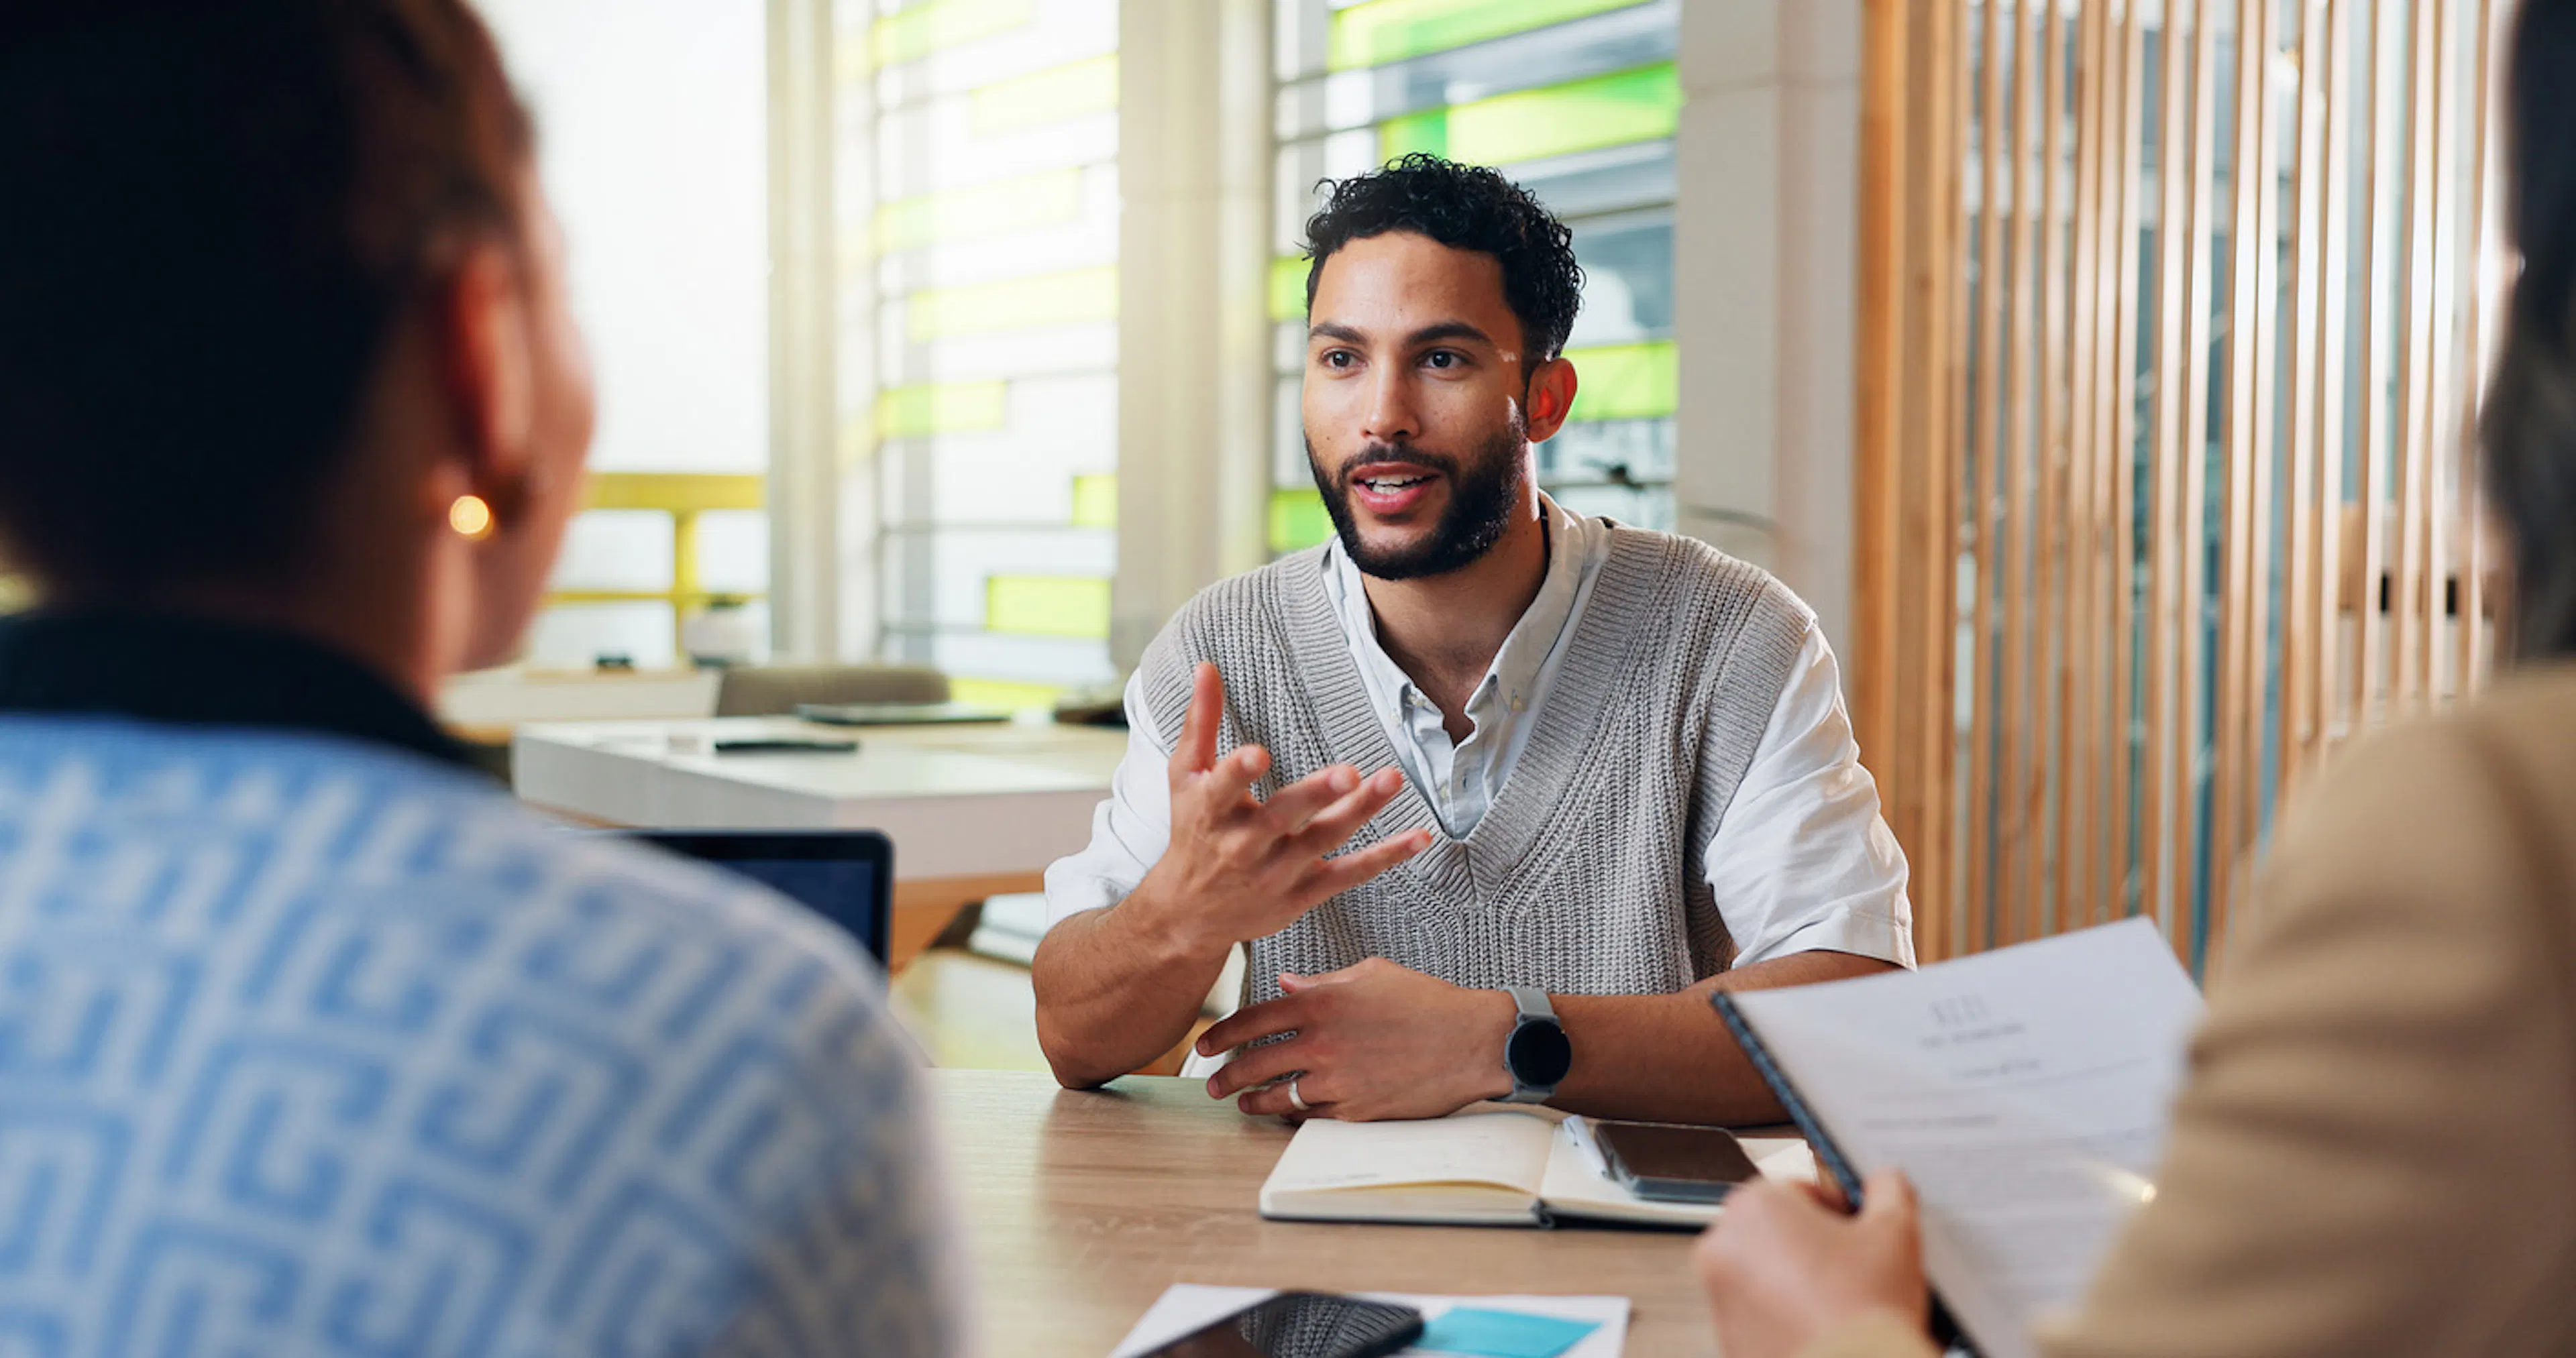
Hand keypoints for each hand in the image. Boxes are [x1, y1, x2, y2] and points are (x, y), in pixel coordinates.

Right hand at [1129, 663, 1430, 952]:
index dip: (1239, 772)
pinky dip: (1386, 856)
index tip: (1257, 754)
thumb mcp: (1185, 778)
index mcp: (1211, 811)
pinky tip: (1420, 836)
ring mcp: (1276, 872)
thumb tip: (1207, 665)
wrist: (1191, 913)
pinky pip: (1350, 874)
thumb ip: (1201, 723)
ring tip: (1392, 779)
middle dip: (1315, 794)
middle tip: (1349, 772)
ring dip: (1360, 811)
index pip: (1223, 789)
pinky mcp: (1303, 893)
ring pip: (1323, 839)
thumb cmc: (1192, 831)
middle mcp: (1243, 845)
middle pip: (1282, 817)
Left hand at [1198, 957, 1517, 1120]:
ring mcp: (1336, 1081)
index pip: (1251, 1020)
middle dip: (1225, 1076)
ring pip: (1275, 1097)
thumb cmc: (1426, 1002)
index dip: (1219, 1034)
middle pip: (1252, 1064)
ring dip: (1252, 1101)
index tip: (1204, 1044)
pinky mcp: (1354, 1113)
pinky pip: (1309, 1118)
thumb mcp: (1371, 975)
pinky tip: (1285, 1112)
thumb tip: (1286, 986)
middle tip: (1213, 1082)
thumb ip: (1322, 983)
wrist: (1471, 1041)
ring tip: (1243, 1102)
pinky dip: (1292, 1116)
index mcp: (1320, 1003)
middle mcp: (1321, 1043)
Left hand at [1693, 1171, 1930, 1357]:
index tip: (1863, 1232)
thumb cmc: (1864, 1312)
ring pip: (1770, 1272)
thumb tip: (1885, 1182)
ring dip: (1803, 1280)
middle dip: (1819, 1244)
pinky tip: (1824, 1326)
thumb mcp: (1896, 1233)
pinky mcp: (1727, 1337)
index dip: (1843, 1208)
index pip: (1804, 1188)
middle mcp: (1723, 1246)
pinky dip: (1788, 1316)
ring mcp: (1718, 1296)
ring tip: (1843, 1303)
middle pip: (1781, 1230)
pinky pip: (1761, 1313)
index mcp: (1755, 1207)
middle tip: (1858, 1270)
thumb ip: (1889, 1191)